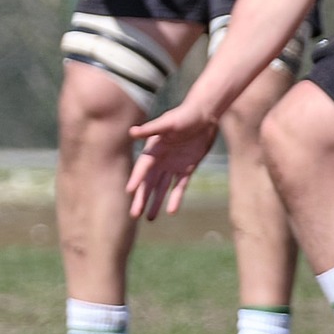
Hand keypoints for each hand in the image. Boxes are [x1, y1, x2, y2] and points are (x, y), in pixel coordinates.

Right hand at [125, 103, 220, 219]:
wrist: (204, 116)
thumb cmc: (184, 115)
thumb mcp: (168, 122)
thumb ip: (151, 129)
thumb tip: (132, 132)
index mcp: (153, 149)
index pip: (143, 168)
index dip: (136, 179)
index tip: (129, 192)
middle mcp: (160, 160)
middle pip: (149, 182)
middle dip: (141, 198)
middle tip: (134, 214)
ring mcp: (173, 166)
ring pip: (161, 188)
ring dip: (155, 202)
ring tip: (149, 218)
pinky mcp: (187, 169)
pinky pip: (179, 187)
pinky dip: (175, 198)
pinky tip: (170, 211)